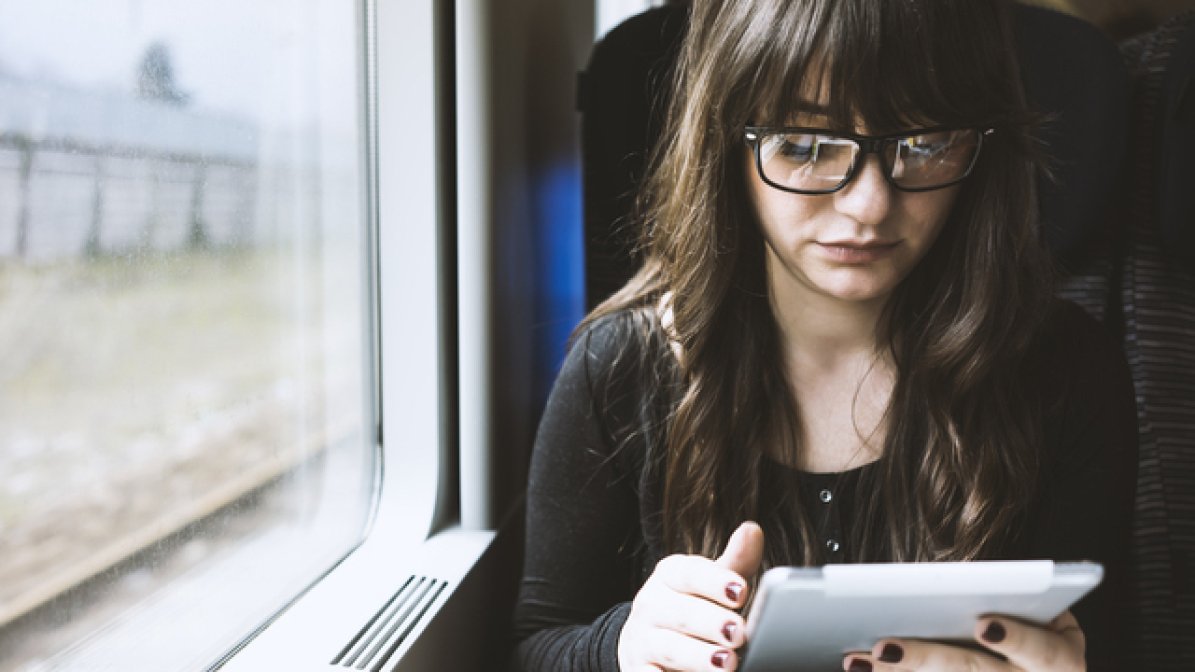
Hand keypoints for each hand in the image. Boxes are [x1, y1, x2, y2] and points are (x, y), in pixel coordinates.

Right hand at [617, 521, 764, 670]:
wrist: (645, 642)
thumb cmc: (689, 607)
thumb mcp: (710, 583)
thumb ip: (734, 563)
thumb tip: (752, 530)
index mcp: (669, 575)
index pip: (689, 573)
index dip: (715, 582)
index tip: (742, 591)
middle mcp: (651, 605)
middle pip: (680, 611)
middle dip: (711, 622)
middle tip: (739, 632)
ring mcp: (643, 639)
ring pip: (667, 646)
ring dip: (697, 656)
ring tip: (727, 663)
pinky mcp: (638, 670)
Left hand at [842, 611, 1085, 671]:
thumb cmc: (1036, 630)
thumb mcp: (1041, 616)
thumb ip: (1011, 599)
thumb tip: (954, 579)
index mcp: (1063, 661)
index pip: (1043, 652)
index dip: (1018, 638)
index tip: (985, 626)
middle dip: (927, 660)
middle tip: (884, 647)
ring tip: (858, 660)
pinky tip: (862, 670)